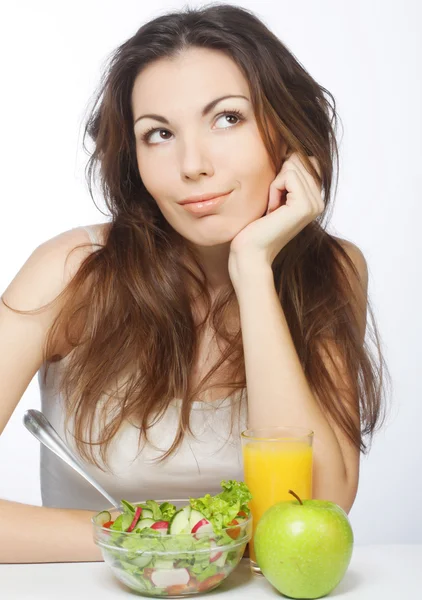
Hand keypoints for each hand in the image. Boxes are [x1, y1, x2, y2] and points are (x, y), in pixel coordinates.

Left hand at [229, 152, 323, 271]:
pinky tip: (271, 210)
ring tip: (271, 209)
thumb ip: (285, 175)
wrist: (250, 253)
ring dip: (274, 184)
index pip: (304, 160)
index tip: (274, 198)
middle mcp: (319, 201)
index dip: (283, 171)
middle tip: (271, 205)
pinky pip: (287, 175)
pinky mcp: (305, 206)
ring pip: (293, 166)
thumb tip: (289, 147)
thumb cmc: (254, 227)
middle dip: (278, 176)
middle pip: (299, 160)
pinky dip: (274, 188)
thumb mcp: (272, 195)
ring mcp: (315, 204)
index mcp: (313, 199)